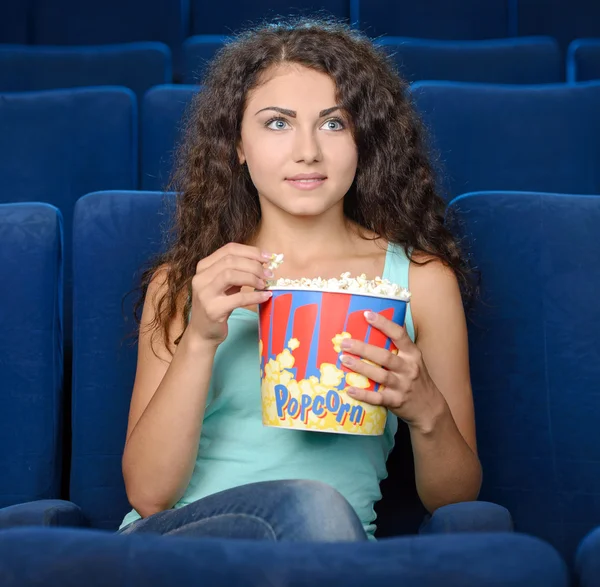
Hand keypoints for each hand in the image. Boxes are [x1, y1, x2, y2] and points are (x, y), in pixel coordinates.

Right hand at [189, 243, 272, 346]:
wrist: (203, 333)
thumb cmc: (217, 306)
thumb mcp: (225, 285)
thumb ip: (238, 271)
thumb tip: (262, 262)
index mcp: (203, 267)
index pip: (229, 249)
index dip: (250, 251)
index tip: (267, 257)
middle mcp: (200, 278)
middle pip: (230, 260)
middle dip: (254, 265)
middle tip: (269, 274)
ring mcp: (204, 294)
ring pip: (231, 275)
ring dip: (253, 277)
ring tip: (265, 284)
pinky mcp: (212, 310)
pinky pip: (238, 298)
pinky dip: (255, 295)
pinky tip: (265, 296)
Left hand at [340, 311, 446, 431]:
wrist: (429, 408)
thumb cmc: (416, 378)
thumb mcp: (414, 359)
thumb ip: (400, 344)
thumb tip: (385, 320)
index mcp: (412, 354)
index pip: (399, 335)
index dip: (383, 324)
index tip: (367, 315)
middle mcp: (409, 368)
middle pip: (385, 356)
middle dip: (363, 348)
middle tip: (345, 343)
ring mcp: (403, 386)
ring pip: (380, 376)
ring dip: (360, 367)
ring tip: (344, 360)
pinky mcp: (396, 401)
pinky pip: (377, 397)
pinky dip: (363, 394)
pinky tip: (349, 389)